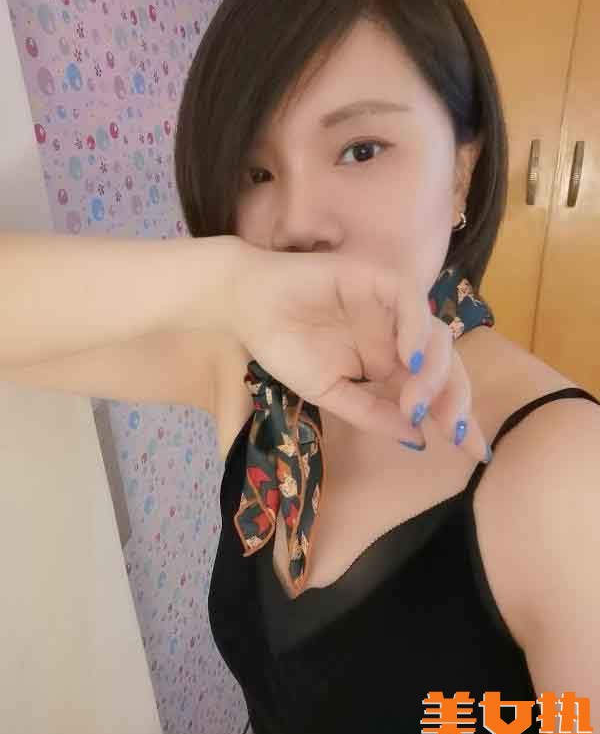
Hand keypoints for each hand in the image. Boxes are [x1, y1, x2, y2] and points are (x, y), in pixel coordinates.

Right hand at [230, 239, 488, 462]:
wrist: (248, 307)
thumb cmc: (286, 348)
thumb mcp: (330, 393)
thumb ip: (371, 413)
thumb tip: (417, 440)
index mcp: (391, 365)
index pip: (435, 392)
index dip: (457, 419)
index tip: (477, 453)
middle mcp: (399, 337)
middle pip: (447, 366)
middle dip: (456, 400)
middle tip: (453, 433)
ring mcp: (392, 308)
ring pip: (436, 336)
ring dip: (435, 372)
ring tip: (418, 403)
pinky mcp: (379, 280)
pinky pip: (412, 303)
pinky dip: (416, 329)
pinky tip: (410, 359)